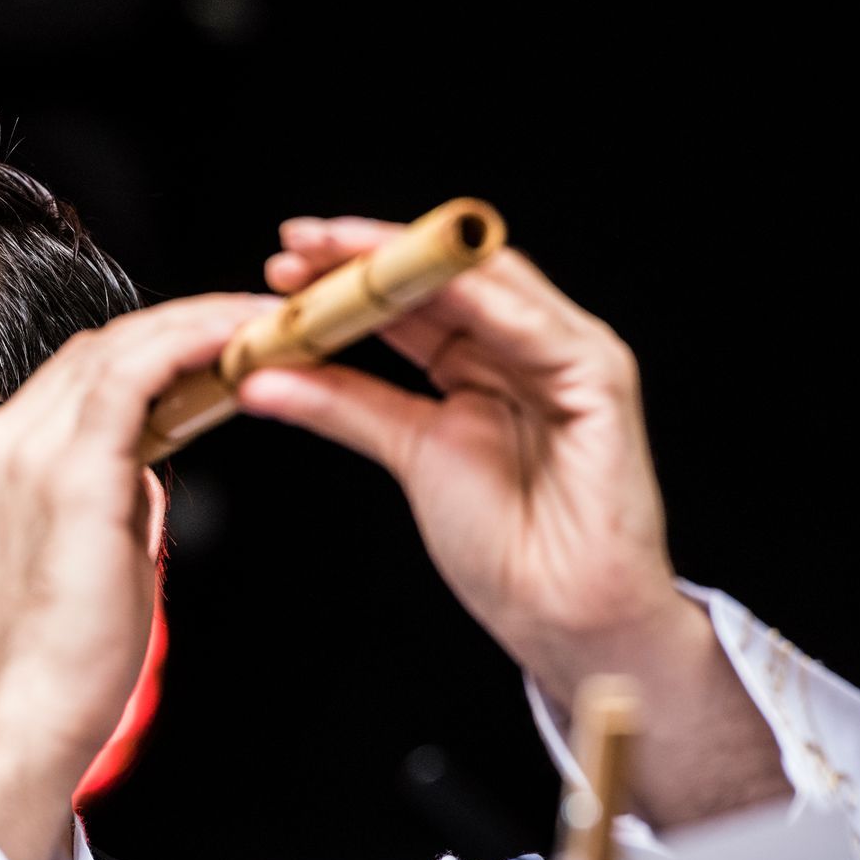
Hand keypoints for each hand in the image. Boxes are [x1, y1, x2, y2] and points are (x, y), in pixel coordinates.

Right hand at [0, 292, 283, 859]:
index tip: (221, 343)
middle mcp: (8, 440)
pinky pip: (135, 378)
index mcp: (8, 457)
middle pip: (104, 345)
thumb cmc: (70, 655)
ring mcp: (31, 452)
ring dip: (198, 323)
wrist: (34, 716)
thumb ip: (113, 496)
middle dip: (185, 321)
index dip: (158, 344)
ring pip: (121, 347)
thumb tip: (146, 466)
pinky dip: (190, 346)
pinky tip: (240, 343)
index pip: (87, 369)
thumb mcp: (95, 550)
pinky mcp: (71, 476)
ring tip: (263, 323)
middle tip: (258, 321)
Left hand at [242, 218, 688, 695]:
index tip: (282, 268)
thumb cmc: (505, 546)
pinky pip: (531, 323)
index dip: (350, 274)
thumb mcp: (407, 451)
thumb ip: (343, 404)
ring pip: (485, 282)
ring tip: (337, 254)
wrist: (562, 614)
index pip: (415, 297)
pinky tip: (413, 288)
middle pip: (446, 276)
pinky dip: (471, 299)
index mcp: (487, 362)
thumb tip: (260, 375)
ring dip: (410, 260)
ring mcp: (569, 355)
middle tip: (297, 246)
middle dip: (370, 253)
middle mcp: (529, 347)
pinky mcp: (599, 377)